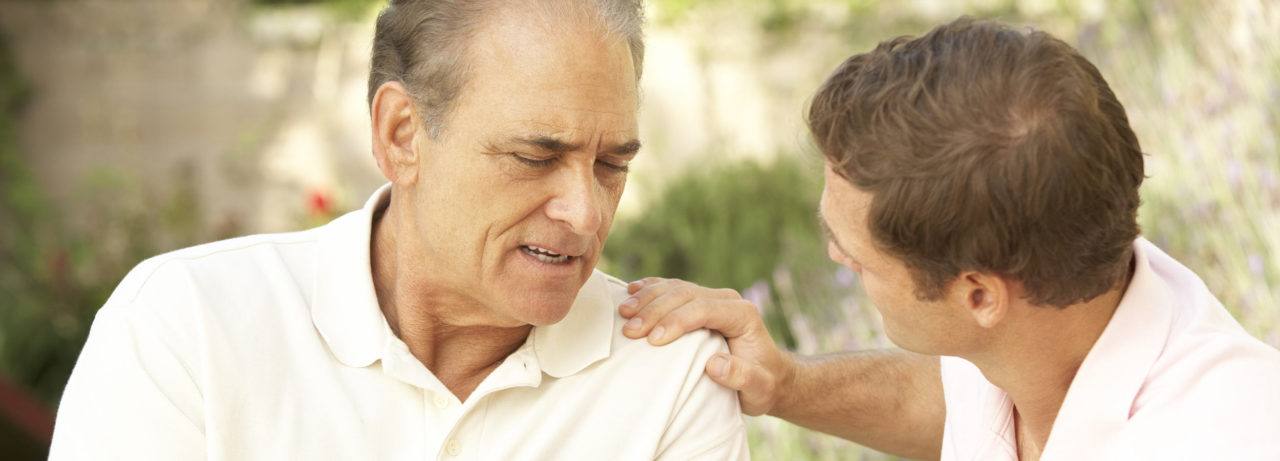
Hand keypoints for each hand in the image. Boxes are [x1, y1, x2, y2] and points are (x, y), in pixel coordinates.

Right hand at [619, 277, 793, 415]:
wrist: (769, 376)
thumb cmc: (763, 384)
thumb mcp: (760, 387)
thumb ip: (742, 376)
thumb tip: (714, 365)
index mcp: (743, 314)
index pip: (704, 309)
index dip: (676, 321)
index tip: (653, 340)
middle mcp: (728, 300)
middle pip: (685, 294)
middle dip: (655, 310)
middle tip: (630, 330)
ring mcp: (712, 298)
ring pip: (675, 287)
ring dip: (647, 298)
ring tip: (623, 313)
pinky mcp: (699, 303)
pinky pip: (672, 288)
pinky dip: (650, 289)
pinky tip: (630, 292)